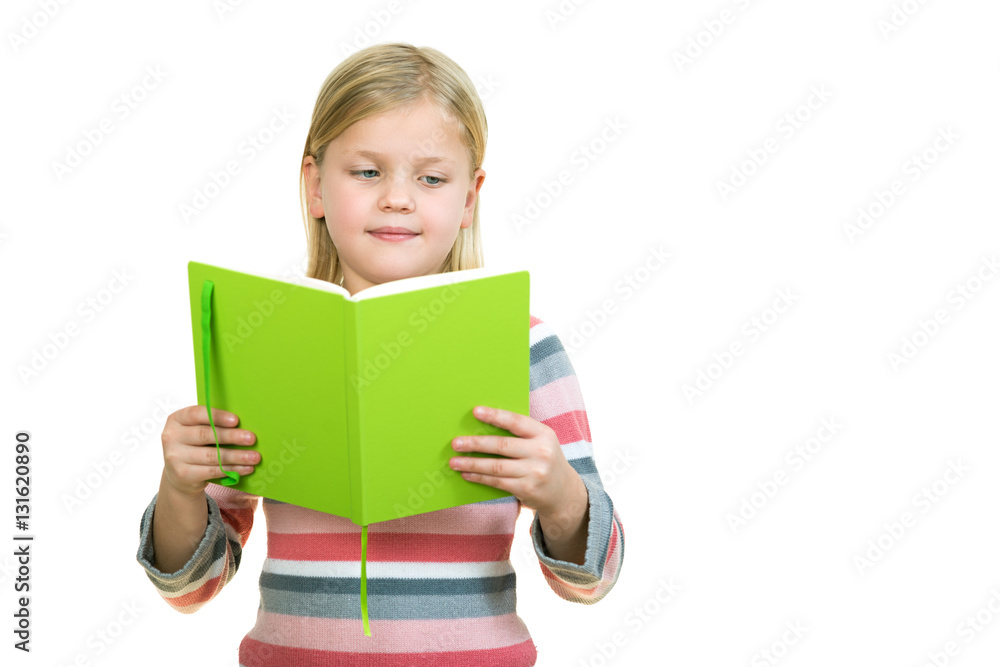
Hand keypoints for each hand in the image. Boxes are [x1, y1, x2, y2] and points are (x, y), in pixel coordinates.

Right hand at [160, 405, 258, 496]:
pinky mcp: (183, 474)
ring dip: (237, 456)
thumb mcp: (197, 430)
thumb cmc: (195, 445)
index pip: (196, 414)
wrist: (179, 475)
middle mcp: (171, 437)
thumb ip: (212, 425)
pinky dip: (232, 469)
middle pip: (206, 435)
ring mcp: (174, 457)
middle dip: (232, 437)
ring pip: (212, 456)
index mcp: (176, 419)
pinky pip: (213, 470)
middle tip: (252, 438)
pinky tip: (246, 468)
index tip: (236, 420)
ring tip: (255, 456)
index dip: (217, 416)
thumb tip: (244, 425)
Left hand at [449, 405, 585, 518]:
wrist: (563, 492)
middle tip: (455, 443)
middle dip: (475, 444)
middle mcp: (541, 452)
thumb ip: (519, 434)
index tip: (475, 411)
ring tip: (454, 461)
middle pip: (502, 445)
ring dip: (472, 464)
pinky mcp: (526, 489)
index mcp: (543, 434)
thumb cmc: (544, 460)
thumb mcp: (540, 442)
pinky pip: (497, 481)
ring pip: (496, 466)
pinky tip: (467, 474)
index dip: (495, 416)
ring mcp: (534, 472)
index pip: (516, 422)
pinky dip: (479, 477)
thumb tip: (481, 427)